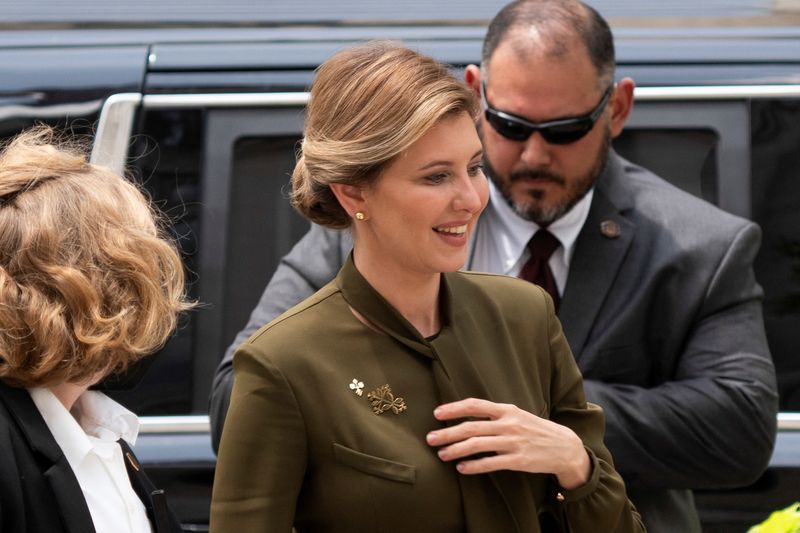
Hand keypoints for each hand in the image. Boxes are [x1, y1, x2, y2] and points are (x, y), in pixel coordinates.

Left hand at [426, 397, 590, 489]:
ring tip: (442, 455)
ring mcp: (513, 442)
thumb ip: (495, 415)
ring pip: (477, 445)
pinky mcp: (518, 460)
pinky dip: (474, 466)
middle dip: (447, 433)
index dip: (454, 408)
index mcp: (507, 410)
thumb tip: (467, 416)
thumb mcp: (517, 415)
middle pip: (471, 427)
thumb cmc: (535, 430)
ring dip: (456, 450)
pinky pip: (491, 463)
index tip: (437, 413)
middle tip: (430, 439)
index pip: (475, 406)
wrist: (564, 447)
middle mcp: (508, 424)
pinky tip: (462, 468)